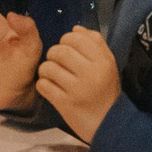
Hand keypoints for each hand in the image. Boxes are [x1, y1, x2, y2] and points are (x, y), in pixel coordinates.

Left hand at [37, 26, 120, 141]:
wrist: (107, 123)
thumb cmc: (106, 91)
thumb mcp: (108, 64)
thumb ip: (95, 43)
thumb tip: (75, 28)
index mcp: (103, 61)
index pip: (76, 37)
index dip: (67, 39)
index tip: (67, 48)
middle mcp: (90, 73)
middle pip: (60, 50)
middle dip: (53, 53)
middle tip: (57, 61)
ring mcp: (76, 89)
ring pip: (48, 67)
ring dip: (46, 69)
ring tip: (52, 74)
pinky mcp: (64, 104)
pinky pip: (43, 85)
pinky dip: (43, 84)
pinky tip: (50, 87)